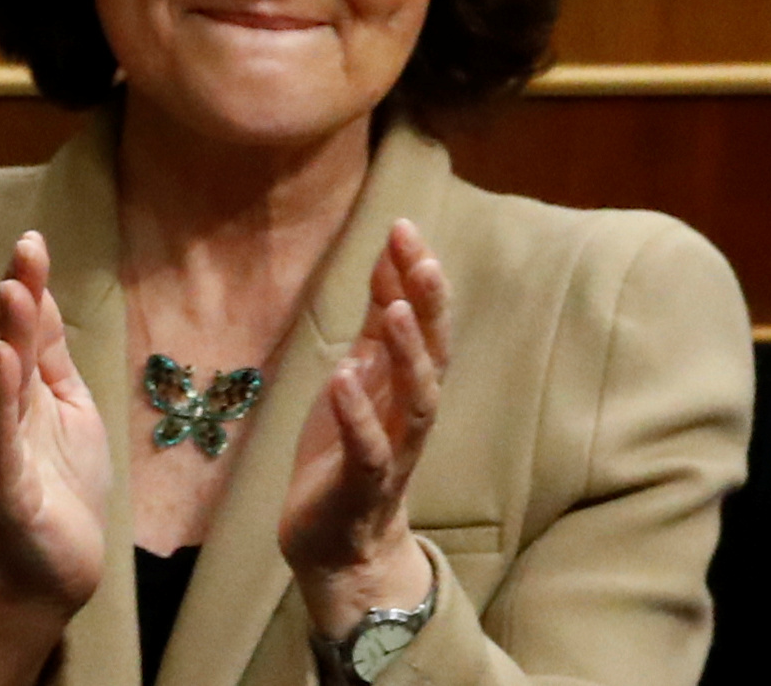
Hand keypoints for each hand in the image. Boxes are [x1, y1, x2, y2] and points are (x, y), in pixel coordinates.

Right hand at [0, 231, 117, 679]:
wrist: (62, 564)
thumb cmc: (63, 481)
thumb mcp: (67, 404)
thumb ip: (48, 354)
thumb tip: (37, 290)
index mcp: (16, 390)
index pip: (17, 329)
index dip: (25, 285)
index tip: (33, 239)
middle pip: (2, 348)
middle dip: (13, 303)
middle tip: (24, 256)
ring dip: (2, 340)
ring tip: (12, 297)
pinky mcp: (2, 487)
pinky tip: (2, 368)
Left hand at [281, 223, 448, 638]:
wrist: (337, 543)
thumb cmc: (350, 449)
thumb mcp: (361, 374)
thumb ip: (378, 325)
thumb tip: (389, 259)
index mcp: (406, 384)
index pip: (423, 322)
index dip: (416, 277)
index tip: (403, 226)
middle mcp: (410, 414)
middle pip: (434, 355)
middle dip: (428, 305)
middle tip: (418, 255)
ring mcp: (393, 451)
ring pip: (417, 401)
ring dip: (409, 355)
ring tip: (396, 309)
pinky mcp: (363, 486)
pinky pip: (369, 450)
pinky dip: (358, 414)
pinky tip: (342, 376)